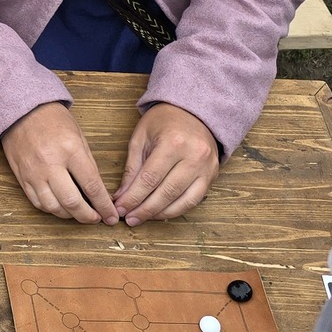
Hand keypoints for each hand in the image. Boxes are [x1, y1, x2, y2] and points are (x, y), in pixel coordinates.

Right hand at [1, 103, 117, 223]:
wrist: (21, 110)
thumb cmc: (53, 120)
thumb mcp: (79, 136)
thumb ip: (88, 164)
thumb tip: (97, 191)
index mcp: (70, 150)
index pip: (91, 186)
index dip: (103, 206)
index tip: (111, 216)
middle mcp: (50, 164)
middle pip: (72, 202)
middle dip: (88, 217)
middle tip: (96, 219)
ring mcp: (34, 172)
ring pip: (53, 207)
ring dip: (69, 215)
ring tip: (79, 213)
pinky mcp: (22, 177)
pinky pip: (37, 202)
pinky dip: (51, 209)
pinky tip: (61, 207)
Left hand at [113, 102, 220, 224]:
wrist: (193, 113)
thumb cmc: (163, 123)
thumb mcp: (141, 138)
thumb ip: (132, 168)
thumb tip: (121, 197)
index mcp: (173, 143)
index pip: (150, 179)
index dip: (133, 197)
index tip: (119, 208)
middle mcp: (193, 157)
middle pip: (166, 192)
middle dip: (144, 209)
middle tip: (128, 219)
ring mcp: (206, 168)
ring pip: (182, 201)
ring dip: (160, 214)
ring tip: (141, 218)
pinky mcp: (212, 176)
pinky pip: (194, 201)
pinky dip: (176, 210)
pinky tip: (160, 213)